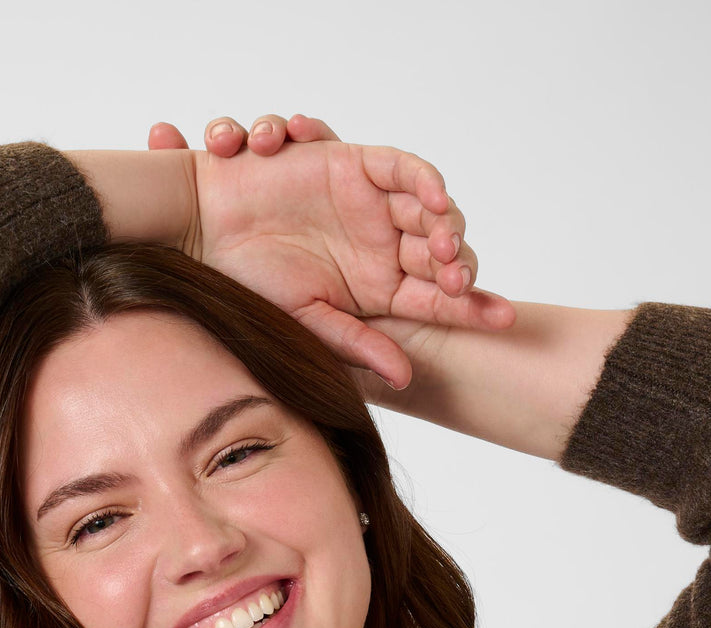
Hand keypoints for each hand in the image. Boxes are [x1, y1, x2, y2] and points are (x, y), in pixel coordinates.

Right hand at [148, 113, 514, 390]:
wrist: (205, 231)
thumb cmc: (248, 281)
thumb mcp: (309, 322)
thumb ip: (360, 344)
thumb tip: (407, 377)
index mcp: (378, 291)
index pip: (439, 301)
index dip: (474, 308)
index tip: (505, 319)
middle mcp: (383, 248)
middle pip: (444, 255)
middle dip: (461, 268)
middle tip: (459, 282)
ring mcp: (373, 207)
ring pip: (430, 213)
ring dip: (447, 229)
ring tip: (447, 251)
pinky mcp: (358, 166)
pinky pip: (404, 169)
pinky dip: (425, 181)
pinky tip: (435, 203)